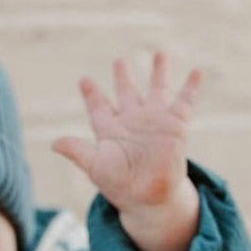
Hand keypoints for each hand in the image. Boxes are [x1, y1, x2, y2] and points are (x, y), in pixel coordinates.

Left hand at [52, 53, 201, 250]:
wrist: (148, 196)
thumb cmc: (119, 184)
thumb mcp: (95, 165)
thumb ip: (76, 151)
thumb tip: (54, 143)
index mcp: (111, 130)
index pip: (99, 106)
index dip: (92, 94)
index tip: (84, 80)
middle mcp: (133, 122)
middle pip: (127, 93)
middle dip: (123, 77)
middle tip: (119, 61)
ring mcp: (155, 121)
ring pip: (157, 90)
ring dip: (159, 72)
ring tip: (161, 54)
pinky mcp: (175, 124)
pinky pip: (185, 101)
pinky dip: (191, 86)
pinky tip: (197, 71)